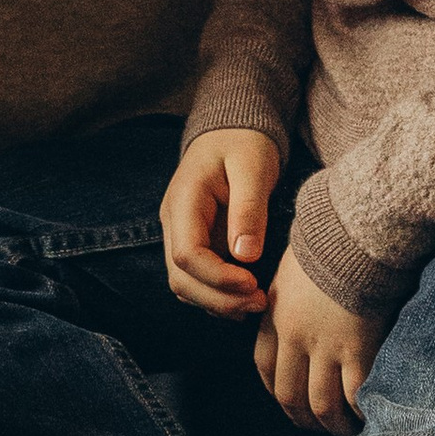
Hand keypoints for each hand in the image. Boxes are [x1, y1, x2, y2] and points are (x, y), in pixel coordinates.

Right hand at [161, 130, 282, 313]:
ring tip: (257, 303)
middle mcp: (174, 222)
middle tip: (260, 302)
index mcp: (184, 200)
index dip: (217, 278)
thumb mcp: (253, 167)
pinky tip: (246, 297)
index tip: (253, 283)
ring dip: (218, 303)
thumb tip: (246, 257)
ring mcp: (181, 234)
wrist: (232, 132)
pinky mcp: (195, 243)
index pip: (186, 254)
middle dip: (219, 299)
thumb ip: (249, 209)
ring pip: (186, 285)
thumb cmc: (244, 144)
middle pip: (181, 278)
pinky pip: (197, 280)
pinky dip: (218, 296)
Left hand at [254, 254, 386, 435]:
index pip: (265, 367)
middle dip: (303, 417)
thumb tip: (302, 310)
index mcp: (275, 315)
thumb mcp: (294, 268)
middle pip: (290, 394)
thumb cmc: (331, 239)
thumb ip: (292, 297)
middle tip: (320, 426)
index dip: (277, 390)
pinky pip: (354, 396)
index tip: (291, 400)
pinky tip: (369, 416)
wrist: (357, 230)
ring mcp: (325, 346)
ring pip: (321, 404)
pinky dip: (359, 412)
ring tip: (348, 429)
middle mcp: (295, 337)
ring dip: (333, 424)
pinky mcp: (358, 350)